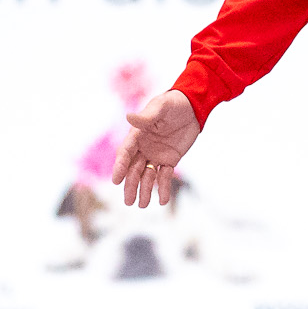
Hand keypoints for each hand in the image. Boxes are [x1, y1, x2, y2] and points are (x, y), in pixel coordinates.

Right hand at [111, 88, 201, 207]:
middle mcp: (143, 147)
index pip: (125, 153)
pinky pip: (165, 176)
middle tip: (128, 202)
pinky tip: (163, 201)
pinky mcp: (169, 160)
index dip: (120, 167)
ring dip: (144, 190)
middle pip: (134, 169)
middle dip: (130, 185)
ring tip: (142, 205)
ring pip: (147, 176)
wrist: (193, 107)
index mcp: (137, 135)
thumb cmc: (173, 103)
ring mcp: (156, 155)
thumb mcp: (160, 107)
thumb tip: (129, 117)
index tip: (115, 180)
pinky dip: (164, 188)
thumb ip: (147, 116)